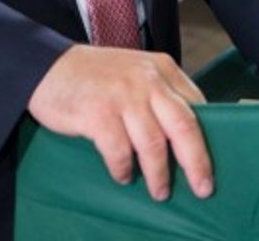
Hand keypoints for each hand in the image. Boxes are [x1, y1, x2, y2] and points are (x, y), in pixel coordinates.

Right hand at [27, 45, 212, 201]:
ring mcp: (123, 96)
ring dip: (158, 175)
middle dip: (197, 163)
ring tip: (159, 192)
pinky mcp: (99, 114)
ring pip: (154, 145)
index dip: (207, 138)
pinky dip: (124, 169)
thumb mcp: (135, 72)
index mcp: (161, 68)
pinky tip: (123, 175)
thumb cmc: (93, 76)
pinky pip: (120, 152)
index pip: (196, 105)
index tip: (212, 163)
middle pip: (184, 126)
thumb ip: (159, 94)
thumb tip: (184, 136)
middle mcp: (146, 80)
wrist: (46, 67)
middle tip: (203, 188)